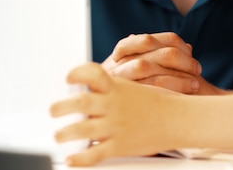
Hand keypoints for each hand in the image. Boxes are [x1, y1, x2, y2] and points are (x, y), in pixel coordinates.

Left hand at [51, 62, 176, 165]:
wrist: (180, 119)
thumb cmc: (159, 102)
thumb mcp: (135, 87)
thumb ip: (112, 88)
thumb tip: (92, 87)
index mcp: (118, 87)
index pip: (93, 73)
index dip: (77, 73)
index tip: (68, 77)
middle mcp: (114, 104)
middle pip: (80, 102)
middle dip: (61, 106)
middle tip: (53, 110)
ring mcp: (116, 125)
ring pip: (82, 129)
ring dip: (65, 133)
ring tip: (59, 135)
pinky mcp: (120, 145)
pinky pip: (95, 154)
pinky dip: (80, 159)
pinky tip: (73, 159)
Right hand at [102, 32, 204, 93]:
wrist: (110, 114)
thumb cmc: (135, 87)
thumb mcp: (141, 65)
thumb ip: (161, 54)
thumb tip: (187, 47)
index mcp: (122, 52)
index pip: (148, 39)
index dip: (171, 42)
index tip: (189, 50)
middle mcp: (117, 63)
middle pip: (152, 52)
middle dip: (181, 59)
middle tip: (197, 68)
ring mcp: (117, 80)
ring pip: (148, 67)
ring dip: (177, 75)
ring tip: (195, 83)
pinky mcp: (122, 97)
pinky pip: (148, 89)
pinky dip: (171, 88)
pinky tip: (186, 94)